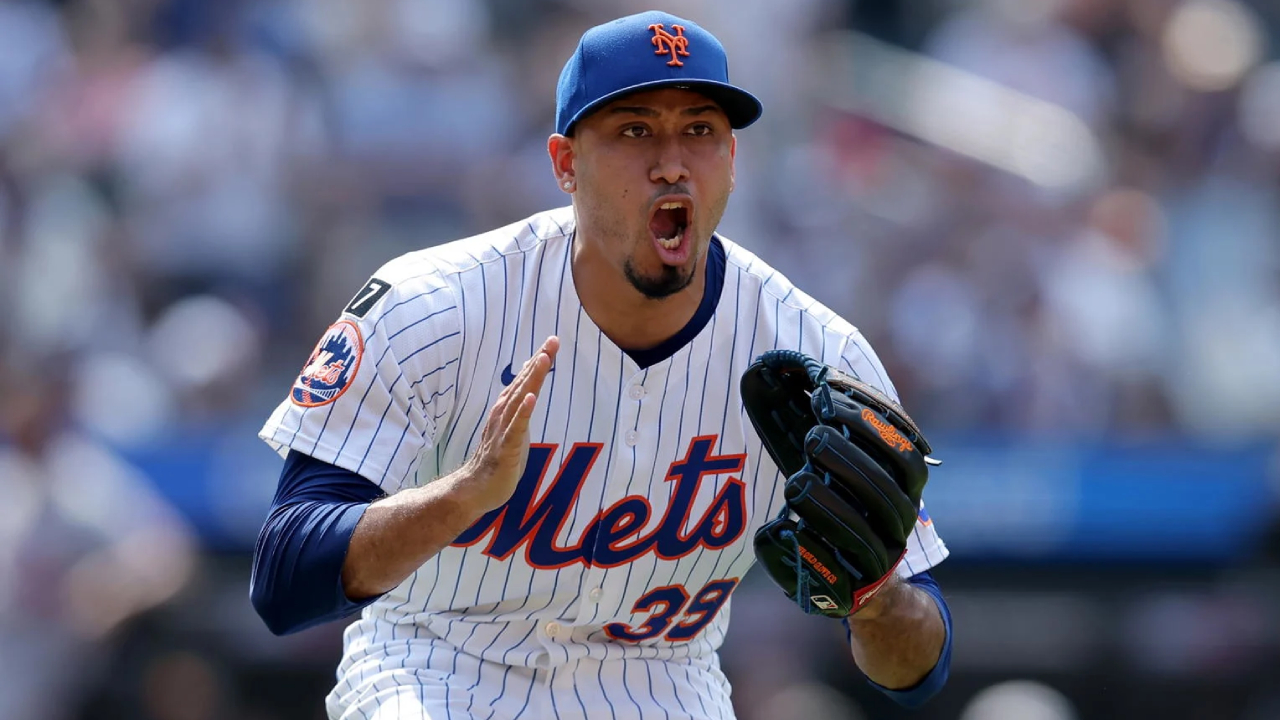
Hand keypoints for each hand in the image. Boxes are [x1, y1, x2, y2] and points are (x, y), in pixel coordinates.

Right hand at [460, 336, 558, 512]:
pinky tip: (532, 399)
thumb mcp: (514, 428)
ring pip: (519, 400)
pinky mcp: (505, 449)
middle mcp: (503, 414)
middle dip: (539, 361)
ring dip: (531, 379)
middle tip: (553, 340)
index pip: (525, 380)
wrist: (474, 489)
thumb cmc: (497, 458)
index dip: (539, 360)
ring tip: (543, 359)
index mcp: (507, 409)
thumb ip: (521, 407)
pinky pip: (515, 428)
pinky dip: (523, 412)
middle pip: (524, 383)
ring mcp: (502, 430)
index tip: (552, 341)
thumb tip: (531, 387)